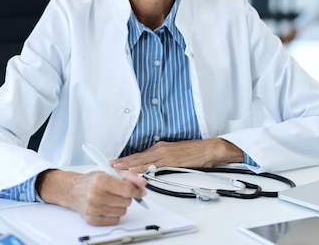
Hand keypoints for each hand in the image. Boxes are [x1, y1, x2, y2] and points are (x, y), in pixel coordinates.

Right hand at [36, 169, 146, 225]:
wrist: (74, 190)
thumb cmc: (93, 181)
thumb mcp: (110, 172)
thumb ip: (129, 176)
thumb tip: (143, 183)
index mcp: (101, 181)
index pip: (127, 190)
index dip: (138, 191)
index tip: (140, 191)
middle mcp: (95, 195)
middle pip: (126, 201)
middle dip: (127, 197)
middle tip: (118, 192)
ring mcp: (93, 209)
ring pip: (122, 212)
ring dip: (121, 206)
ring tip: (112, 199)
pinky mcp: (92, 219)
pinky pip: (115, 220)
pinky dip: (114, 214)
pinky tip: (107, 206)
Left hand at [110, 139, 244, 172]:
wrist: (208, 149)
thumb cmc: (195, 152)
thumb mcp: (175, 153)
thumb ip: (163, 159)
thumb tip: (154, 166)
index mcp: (160, 147)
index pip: (140, 154)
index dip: (127, 158)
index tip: (116, 161)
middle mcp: (160, 149)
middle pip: (138, 157)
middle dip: (123, 161)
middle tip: (110, 165)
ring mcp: (165, 155)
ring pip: (143, 160)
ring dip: (128, 165)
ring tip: (116, 168)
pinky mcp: (171, 161)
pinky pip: (154, 166)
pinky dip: (142, 168)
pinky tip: (134, 171)